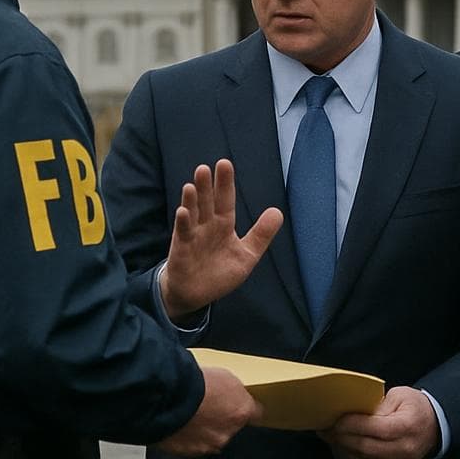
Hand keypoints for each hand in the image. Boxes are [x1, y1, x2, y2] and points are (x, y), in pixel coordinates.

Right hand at [154, 365, 261, 455]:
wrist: (169, 396)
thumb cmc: (194, 383)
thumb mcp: (224, 375)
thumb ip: (234, 390)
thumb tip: (234, 393)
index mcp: (241, 411)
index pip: (255, 413)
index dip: (247, 408)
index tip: (243, 405)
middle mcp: (227, 431)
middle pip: (230, 426)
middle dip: (222, 418)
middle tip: (208, 404)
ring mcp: (208, 443)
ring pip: (211, 436)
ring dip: (205, 427)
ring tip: (191, 412)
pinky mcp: (189, 451)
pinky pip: (193, 443)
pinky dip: (189, 434)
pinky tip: (182, 421)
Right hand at [159, 159, 283, 318]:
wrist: (195, 295)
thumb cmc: (219, 273)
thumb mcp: (247, 255)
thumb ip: (261, 235)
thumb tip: (278, 212)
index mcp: (223, 225)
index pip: (225, 200)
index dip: (225, 183)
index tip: (224, 164)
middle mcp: (207, 225)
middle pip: (208, 202)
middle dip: (207, 186)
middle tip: (207, 167)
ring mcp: (193, 236)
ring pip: (193, 213)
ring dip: (192, 199)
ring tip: (192, 184)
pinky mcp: (182, 249)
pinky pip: (183, 233)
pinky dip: (183, 222)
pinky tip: (183, 211)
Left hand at [321, 385, 440, 458]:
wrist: (434, 425)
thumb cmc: (415, 407)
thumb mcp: (399, 396)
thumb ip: (378, 405)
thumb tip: (354, 413)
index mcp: (407, 426)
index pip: (375, 428)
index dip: (352, 425)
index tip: (336, 420)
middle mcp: (404, 448)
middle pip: (366, 447)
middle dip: (342, 438)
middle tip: (326, 429)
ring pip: (364, 458)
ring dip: (343, 448)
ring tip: (330, 436)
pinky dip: (352, 454)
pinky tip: (342, 445)